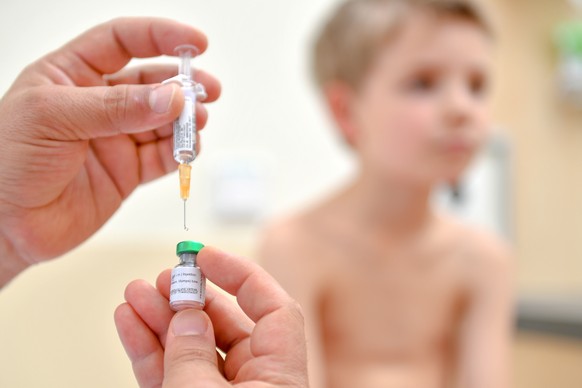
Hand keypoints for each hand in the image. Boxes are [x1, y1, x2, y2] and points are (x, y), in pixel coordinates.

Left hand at [0, 18, 220, 284]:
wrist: (5, 225)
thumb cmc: (8, 162)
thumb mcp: (54, 118)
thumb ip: (116, 107)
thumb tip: (171, 98)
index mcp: (72, 74)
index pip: (122, 41)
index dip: (160, 36)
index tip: (195, 43)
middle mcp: (98, 102)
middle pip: (152, 81)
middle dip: (184, 83)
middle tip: (209, 89)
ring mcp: (115, 137)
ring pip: (164, 120)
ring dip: (186, 119)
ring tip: (199, 121)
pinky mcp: (127, 171)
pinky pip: (163, 156)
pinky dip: (181, 151)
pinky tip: (189, 148)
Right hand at [114, 247, 308, 386]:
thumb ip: (194, 356)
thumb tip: (188, 317)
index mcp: (280, 375)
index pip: (274, 309)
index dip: (241, 274)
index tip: (205, 255)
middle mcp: (255, 383)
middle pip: (226, 325)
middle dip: (190, 298)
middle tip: (163, 278)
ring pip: (193, 349)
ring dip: (161, 320)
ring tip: (134, 294)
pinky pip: (171, 374)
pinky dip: (149, 350)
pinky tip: (129, 322)